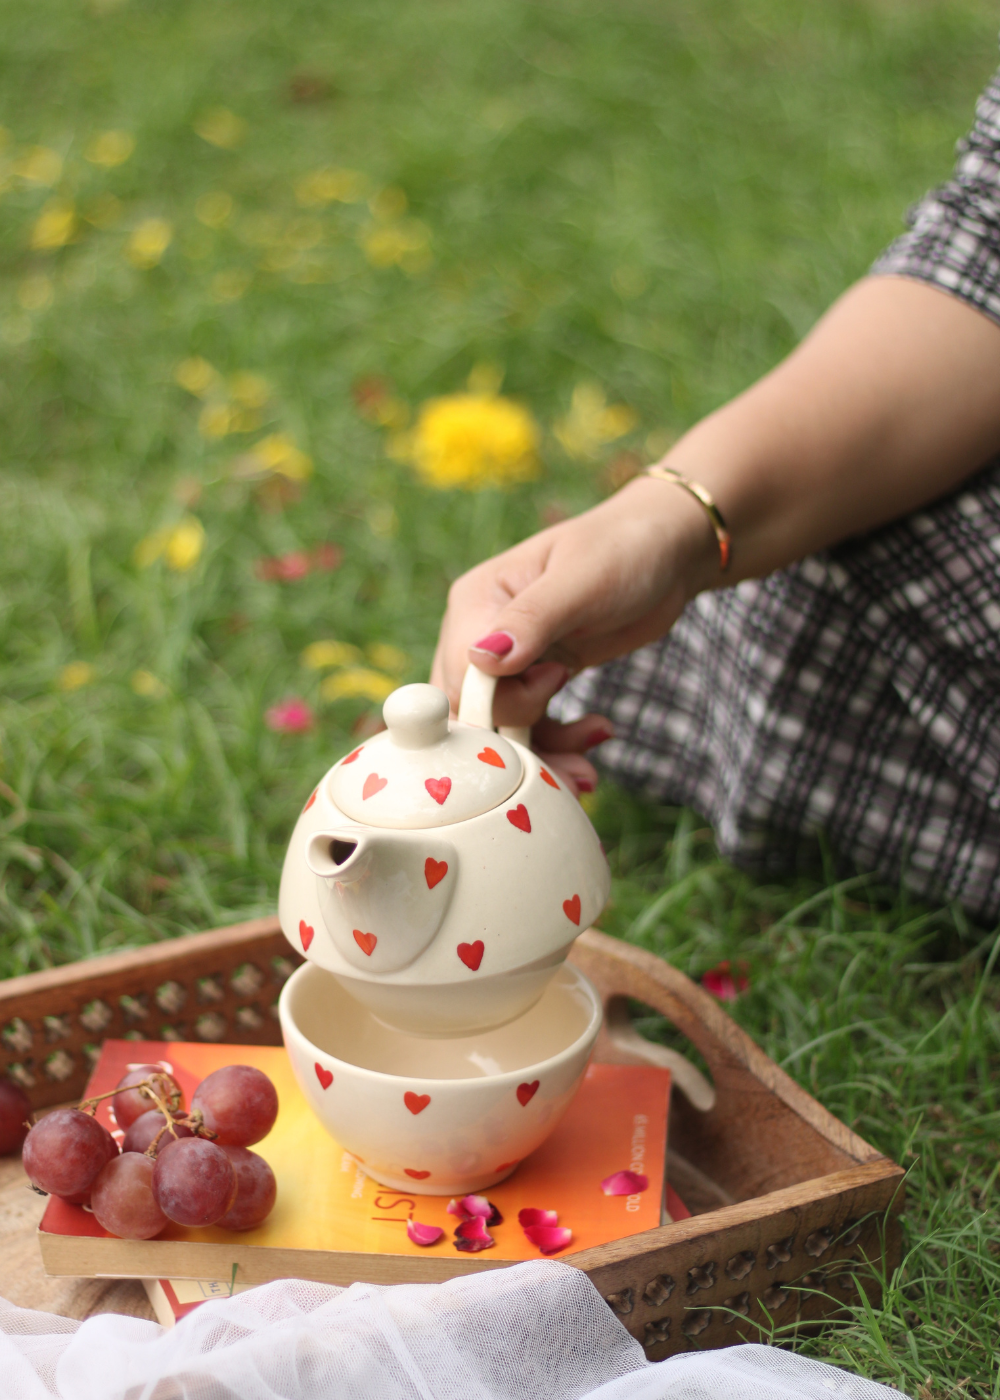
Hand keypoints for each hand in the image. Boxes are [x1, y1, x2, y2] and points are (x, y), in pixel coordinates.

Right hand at [430, 475, 719, 789]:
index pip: (461, 674)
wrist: (668, 553)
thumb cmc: (624, 550)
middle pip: (473, 713)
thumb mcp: (582, 582)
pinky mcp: (538, 678)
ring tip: (588, 773)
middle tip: (574, 763)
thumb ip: (532, 621)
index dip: (499, 700)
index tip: (555, 681)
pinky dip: (560, 743)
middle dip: (517, 745)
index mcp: (477, 600)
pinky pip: (531, 727)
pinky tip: (597, 734)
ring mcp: (510, 660)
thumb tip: (482, 660)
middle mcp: (480, 633)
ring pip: (502, 729)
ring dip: (542, 756)